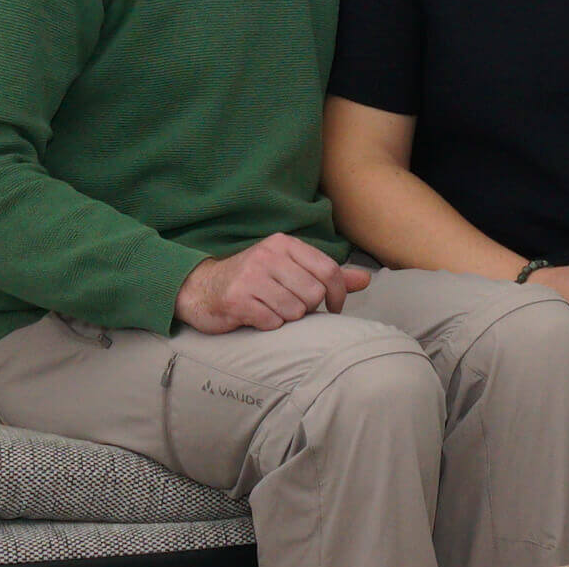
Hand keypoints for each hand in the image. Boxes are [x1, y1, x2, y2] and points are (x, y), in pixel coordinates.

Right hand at [174, 233, 371, 333]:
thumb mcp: (289, 268)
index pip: (329, 270)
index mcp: (284, 244)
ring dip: (287, 317)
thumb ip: (327, 274)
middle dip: (307, 308)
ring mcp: (251, 277)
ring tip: (272, 309)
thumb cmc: (253, 279)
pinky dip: (269, 325)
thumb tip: (367, 279)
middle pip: (314, 294)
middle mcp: (268, 255)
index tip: (333, 308)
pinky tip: (257, 316)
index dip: (339, 294)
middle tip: (291, 307)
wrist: (202, 288)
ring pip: (295, 311)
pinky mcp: (236, 300)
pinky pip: (272, 322)